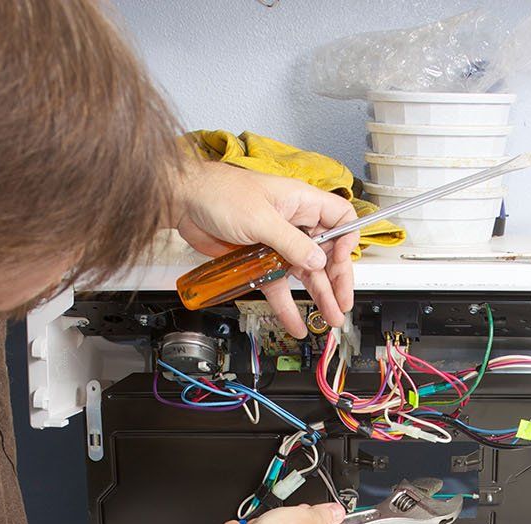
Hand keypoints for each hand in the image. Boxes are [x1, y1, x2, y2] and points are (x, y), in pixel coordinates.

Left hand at [174, 163, 357, 337]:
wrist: (184, 202)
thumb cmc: (219, 192)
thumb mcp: (261, 218)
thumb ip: (291, 243)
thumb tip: (318, 261)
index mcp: (301, 202)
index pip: (340, 219)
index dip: (345, 241)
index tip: (339, 262)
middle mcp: (294, 222)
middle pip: (326, 254)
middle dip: (336, 280)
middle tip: (341, 304)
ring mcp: (277, 242)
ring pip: (305, 273)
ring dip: (318, 297)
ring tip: (327, 318)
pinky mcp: (260, 259)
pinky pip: (279, 285)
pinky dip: (286, 305)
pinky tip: (295, 322)